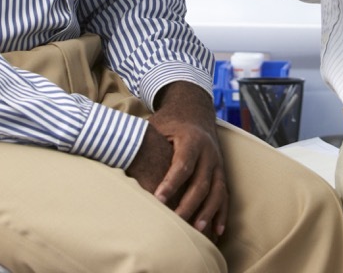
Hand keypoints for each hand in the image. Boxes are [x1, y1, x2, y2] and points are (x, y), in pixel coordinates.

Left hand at [126, 82, 227, 239]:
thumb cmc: (170, 122)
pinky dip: (222, 213)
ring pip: (217, 191)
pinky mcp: (221, 173)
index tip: (158, 200)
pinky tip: (217, 231)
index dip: (171, 183)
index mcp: (192, 139)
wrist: (194, 111)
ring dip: (208, 211)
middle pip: (201, 182)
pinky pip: (225, 195)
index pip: (183, 164)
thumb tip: (118, 157)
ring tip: (196, 230)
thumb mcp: (157, 127)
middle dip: (188, 204)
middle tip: (174, 222)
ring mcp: (218, 163)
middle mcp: (208, 152)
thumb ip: (144, 142)